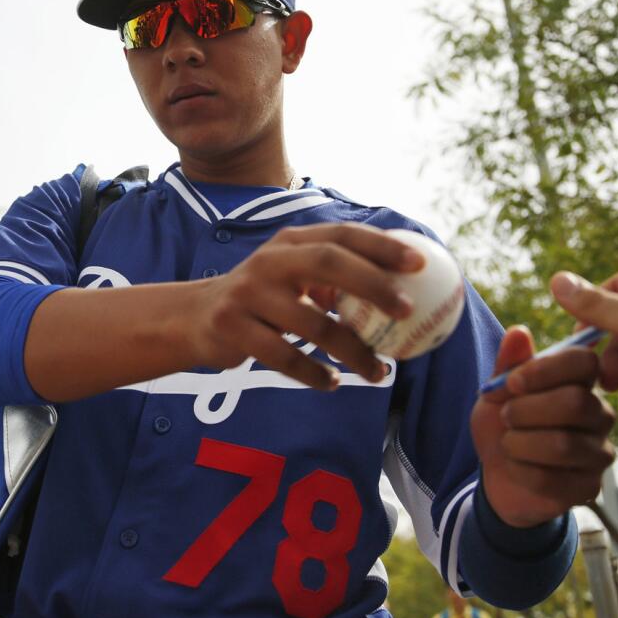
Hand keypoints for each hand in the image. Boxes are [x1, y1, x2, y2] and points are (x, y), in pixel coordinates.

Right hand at [190, 223, 423, 389]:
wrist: (196, 318)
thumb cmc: (263, 298)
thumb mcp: (292, 275)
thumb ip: (335, 275)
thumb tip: (406, 285)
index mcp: (291, 242)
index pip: (342, 235)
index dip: (382, 247)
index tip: (421, 264)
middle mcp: (269, 261)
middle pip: (328, 263)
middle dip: (372, 284)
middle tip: (408, 311)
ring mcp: (248, 293)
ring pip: (311, 323)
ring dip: (352, 351)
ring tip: (378, 371)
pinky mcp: (232, 328)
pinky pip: (284, 356)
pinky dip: (313, 373)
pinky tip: (332, 383)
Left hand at [472, 326, 616, 527]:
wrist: (499, 476)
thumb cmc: (505, 425)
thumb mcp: (498, 392)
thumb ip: (508, 365)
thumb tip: (518, 332)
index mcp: (581, 383)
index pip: (585, 362)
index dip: (545, 369)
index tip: (512, 382)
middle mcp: (599, 414)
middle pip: (575, 403)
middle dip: (526, 410)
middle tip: (506, 416)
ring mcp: (599, 452)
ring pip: (563, 444)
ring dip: (519, 443)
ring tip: (508, 443)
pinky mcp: (589, 487)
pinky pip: (553, 480)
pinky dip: (520, 472)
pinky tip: (515, 468)